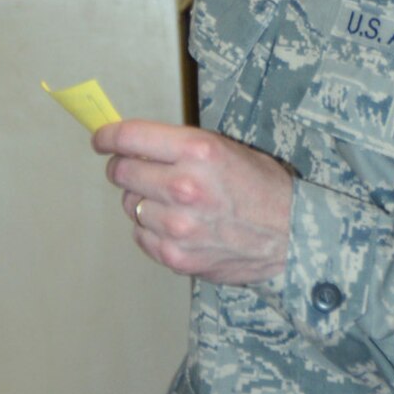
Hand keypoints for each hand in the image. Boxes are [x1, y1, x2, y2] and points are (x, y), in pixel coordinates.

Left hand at [92, 119, 293, 284]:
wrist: (291, 236)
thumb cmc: (262, 187)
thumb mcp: (225, 148)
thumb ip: (179, 147)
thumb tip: (132, 146)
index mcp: (197, 151)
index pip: (129, 138)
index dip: (107, 137)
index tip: (101, 139)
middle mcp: (184, 187)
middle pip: (122, 172)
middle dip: (124, 167)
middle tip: (136, 169)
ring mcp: (177, 226)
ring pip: (128, 205)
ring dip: (141, 200)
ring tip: (170, 202)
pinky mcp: (176, 256)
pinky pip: (140, 235)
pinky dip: (149, 228)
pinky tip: (174, 224)